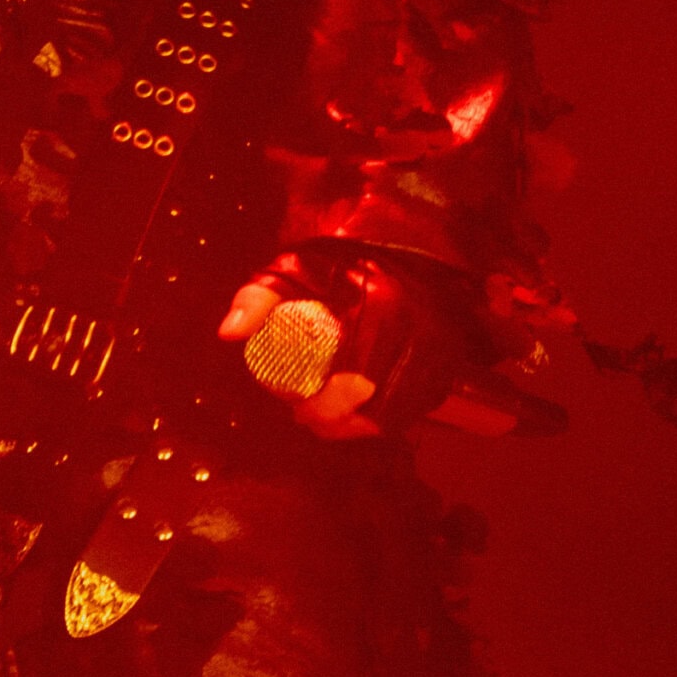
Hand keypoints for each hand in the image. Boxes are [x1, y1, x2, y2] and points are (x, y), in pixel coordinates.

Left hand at [220, 244, 477, 437]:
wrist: (403, 248)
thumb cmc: (342, 261)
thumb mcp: (296, 267)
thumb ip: (259, 294)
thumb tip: (229, 332)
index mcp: (382, 306)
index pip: (355, 381)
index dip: (324, 408)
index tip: (296, 410)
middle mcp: (420, 332)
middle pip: (379, 407)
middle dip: (339, 424)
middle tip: (308, 420)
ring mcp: (440, 353)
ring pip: (401, 415)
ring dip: (361, 428)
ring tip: (328, 423)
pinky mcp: (448, 366)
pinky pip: (417, 409)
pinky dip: (387, 420)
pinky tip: (359, 416)